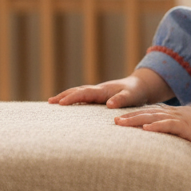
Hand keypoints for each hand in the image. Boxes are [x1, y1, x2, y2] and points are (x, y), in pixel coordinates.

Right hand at [48, 70, 171, 108]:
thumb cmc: (137, 93)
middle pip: (77, 91)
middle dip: (63, 96)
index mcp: (103, 90)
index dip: (73, 97)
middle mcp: (98, 90)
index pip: (85, 93)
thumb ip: (121, 100)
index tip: (61, 103)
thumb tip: (109, 104)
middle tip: (50, 102)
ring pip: (78, 92)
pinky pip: (82, 96)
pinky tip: (65, 104)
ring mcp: (97, 92)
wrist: (140, 86)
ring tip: (51, 102)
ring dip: (65, 96)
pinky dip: (72, 98)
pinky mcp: (98, 96)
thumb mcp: (132, 97)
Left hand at [114, 102, 190, 149]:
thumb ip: (176, 134)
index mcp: (172, 115)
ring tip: (121, 123)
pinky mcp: (185, 126)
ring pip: (152, 117)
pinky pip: (168, 125)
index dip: (134, 116)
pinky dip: (156, 126)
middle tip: (113, 120)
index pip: (149, 114)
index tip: (119, 119)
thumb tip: (166, 145)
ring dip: (136, 120)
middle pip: (146, 114)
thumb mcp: (187, 130)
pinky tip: (145, 128)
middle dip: (129, 116)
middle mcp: (172, 114)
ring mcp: (178, 119)